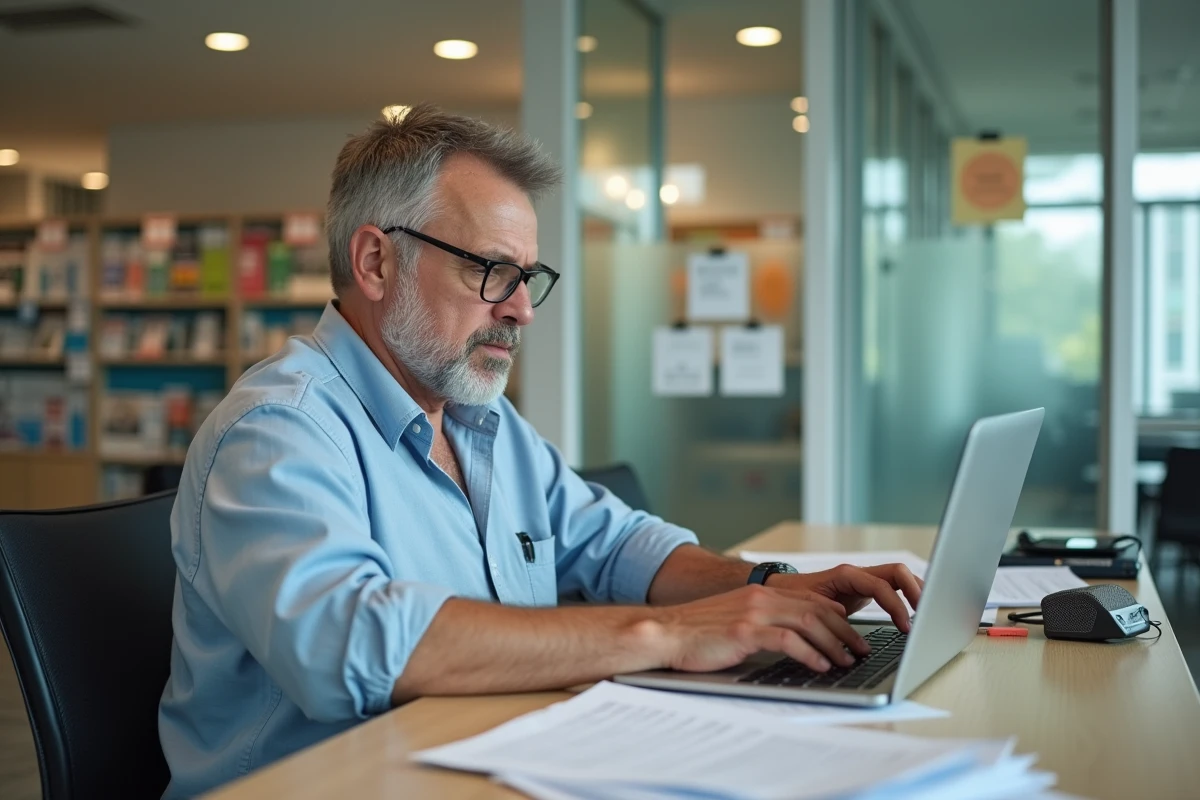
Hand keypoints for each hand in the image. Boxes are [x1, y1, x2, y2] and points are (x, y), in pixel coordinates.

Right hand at [651, 584, 870, 673]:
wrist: (665, 632)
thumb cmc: (697, 633)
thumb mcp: (734, 620)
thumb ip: (760, 623)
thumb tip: (787, 640)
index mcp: (759, 595)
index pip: (810, 599)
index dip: (836, 615)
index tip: (850, 631)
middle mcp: (760, 599)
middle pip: (816, 610)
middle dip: (844, 631)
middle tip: (860, 650)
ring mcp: (753, 614)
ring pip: (808, 623)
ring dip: (834, 644)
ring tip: (847, 661)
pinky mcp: (745, 632)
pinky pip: (788, 641)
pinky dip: (810, 654)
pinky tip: (820, 666)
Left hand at [767, 564, 923, 630]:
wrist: (782, 591)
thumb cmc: (793, 599)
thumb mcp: (810, 608)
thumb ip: (829, 618)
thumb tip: (848, 637)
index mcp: (846, 575)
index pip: (880, 585)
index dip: (896, 605)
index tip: (905, 627)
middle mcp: (858, 574)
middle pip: (898, 572)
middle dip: (916, 592)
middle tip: (926, 617)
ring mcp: (864, 580)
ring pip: (900, 577)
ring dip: (916, 593)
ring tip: (927, 616)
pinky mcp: (867, 589)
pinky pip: (894, 587)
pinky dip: (908, 597)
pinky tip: (915, 613)